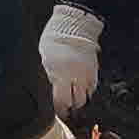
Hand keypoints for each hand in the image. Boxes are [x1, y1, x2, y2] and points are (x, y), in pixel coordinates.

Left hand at [39, 2, 103, 116]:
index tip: (57, 113)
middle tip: (66, 109)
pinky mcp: (94, 69)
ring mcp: (85, 73)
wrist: (74, 25)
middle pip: (74, 102)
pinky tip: (82, 89)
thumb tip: (50, 89)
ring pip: (85, 97)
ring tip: (74, 101)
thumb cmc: (54, 40)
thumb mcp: (44, 58)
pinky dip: (87, 91)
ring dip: (79, 101)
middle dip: (69, 108)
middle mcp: (72, 75)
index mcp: (57, 73)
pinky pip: (92, 87)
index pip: (60, 100)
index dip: (59, 109)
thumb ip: (48, 75)